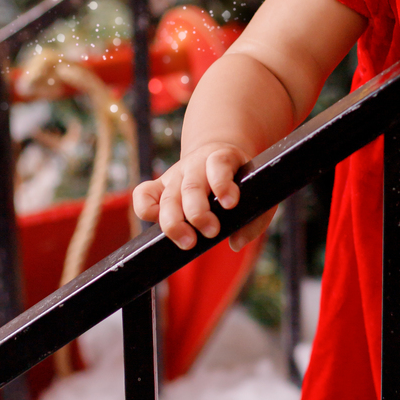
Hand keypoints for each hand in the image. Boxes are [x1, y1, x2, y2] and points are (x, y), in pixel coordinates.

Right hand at [132, 143, 270, 251]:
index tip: (230, 203)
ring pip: (168, 197)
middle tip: (212, 232)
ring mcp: (176, 175)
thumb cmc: (239, 181)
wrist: (217, 156)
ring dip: (175, 223)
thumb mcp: (256, 191)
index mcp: (223, 157)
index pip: (219, 164)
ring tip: (189, 242)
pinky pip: (143, 195)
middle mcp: (196, 164)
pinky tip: (159, 226)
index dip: (222, 183)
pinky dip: (146, 210)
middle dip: (199, 213)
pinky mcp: (160, 186)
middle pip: (191, 186)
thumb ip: (255, 219)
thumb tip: (237, 243)